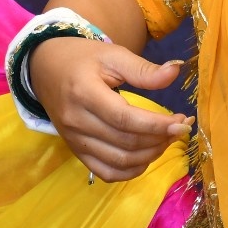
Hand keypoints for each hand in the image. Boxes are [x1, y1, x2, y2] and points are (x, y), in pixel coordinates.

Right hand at [28, 36, 193, 181]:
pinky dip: (131, 171)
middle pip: (125, 143)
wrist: (45, 68)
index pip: (125, 118)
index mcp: (84, 93)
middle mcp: (77, 121)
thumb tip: (176, 70)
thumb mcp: (112, 55)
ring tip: (167, 139)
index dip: (156, 125)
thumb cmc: (82, 58)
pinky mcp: (76, 151)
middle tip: (180, 127)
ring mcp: (74, 140)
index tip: (182, 122)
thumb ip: (143, 68)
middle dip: (159, 139)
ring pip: (119, 161)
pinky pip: (106, 172)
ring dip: (150, 155)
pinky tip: (147, 156)